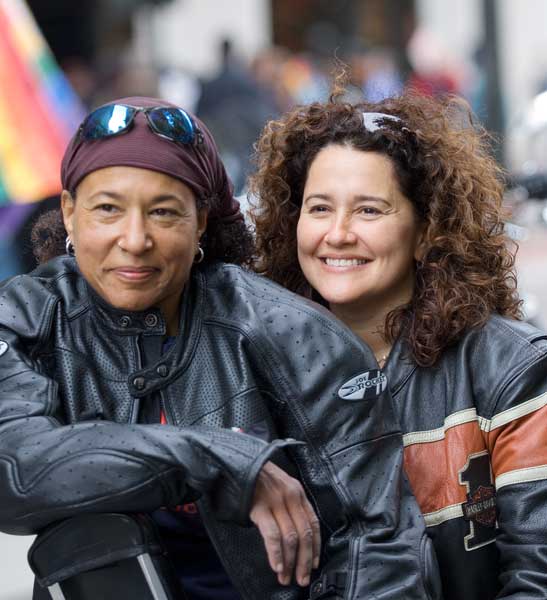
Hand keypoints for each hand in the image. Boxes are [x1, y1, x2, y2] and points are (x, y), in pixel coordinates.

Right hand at [250, 461, 320, 586]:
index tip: (313, 563)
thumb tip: (295, 531)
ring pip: (290, 538)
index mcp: (298, 491)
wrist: (237, 460)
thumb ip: (289, 502)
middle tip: (302, 578)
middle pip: (304, 534)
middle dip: (304, 561)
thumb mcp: (280, 483)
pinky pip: (272, 535)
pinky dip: (276, 554)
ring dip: (290, 563)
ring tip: (287, 578)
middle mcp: (291, 496)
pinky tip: (276, 566)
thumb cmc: (257, 475)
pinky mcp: (260, 508)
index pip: (313, 523)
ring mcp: (276, 502)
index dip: (315, 546)